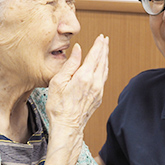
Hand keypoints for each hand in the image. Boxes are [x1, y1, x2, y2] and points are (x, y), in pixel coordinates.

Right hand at [42, 34, 108, 164]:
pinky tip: (103, 67)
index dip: (98, 45)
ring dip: (106, 58)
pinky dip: (105, 68)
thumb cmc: (58, 106)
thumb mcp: (58, 82)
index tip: (101, 37)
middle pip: (102, 61)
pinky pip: (104, 78)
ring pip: (105, 69)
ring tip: (105, 50)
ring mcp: (98, 90)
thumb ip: (70, 64)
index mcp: (84, 76)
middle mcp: (95, 82)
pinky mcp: (99, 97)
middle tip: (105, 39)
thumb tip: (79, 49)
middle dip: (104, 48)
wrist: (67, 126)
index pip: (94, 55)